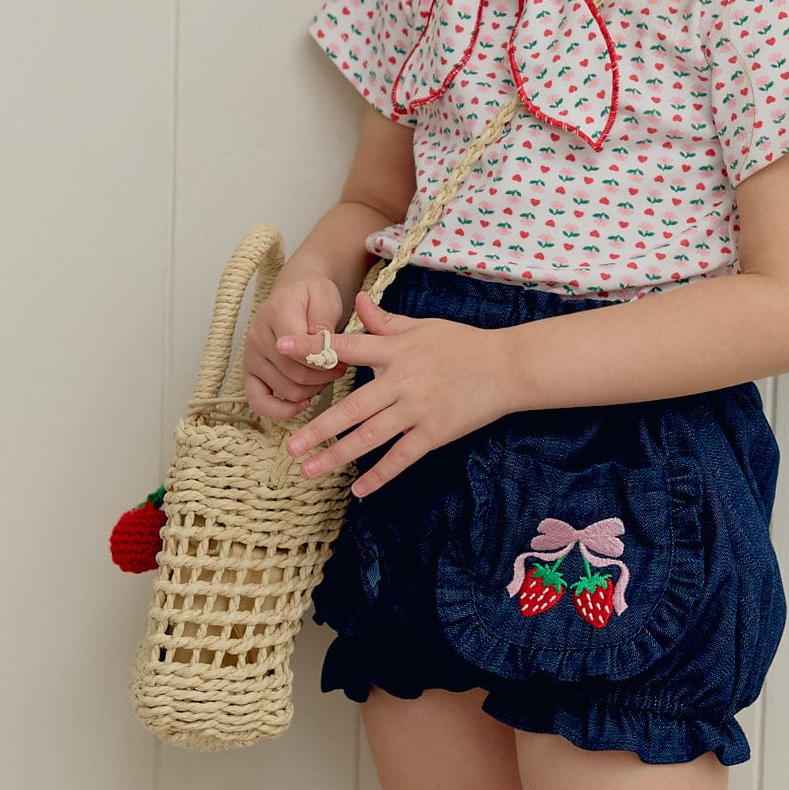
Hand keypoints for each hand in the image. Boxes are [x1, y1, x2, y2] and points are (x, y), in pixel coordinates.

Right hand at [242, 274, 346, 421]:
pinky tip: (302, 404)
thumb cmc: (313, 296)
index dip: (324, 359)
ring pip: (287, 390)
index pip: (299, 348)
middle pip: (295, 373)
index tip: (343, 358)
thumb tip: (320, 342)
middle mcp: (257, 337)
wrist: (296, 293)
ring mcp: (251, 357)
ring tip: (326, 375)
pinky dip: (282, 410)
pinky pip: (258, 402)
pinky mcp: (250, 373)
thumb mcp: (325, 298)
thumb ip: (323, 320)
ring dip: (313, 389)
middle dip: (324, 375)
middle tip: (340, 367)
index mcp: (276, 313)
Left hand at [280, 294, 515, 495]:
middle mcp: (401, 381)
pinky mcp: (434, 433)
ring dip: (337, 455)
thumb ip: (385, 321)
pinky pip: (401, 457)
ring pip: (370, 437)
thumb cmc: (462, 343)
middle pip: (352, 407)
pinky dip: (380, 475)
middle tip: (290, 444)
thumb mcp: (422, 327)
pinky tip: (358, 490)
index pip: (346, 347)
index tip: (281, 348)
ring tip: (309, 470)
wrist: (506, 367)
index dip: (313, 347)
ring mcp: (417, 410)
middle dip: (319, 428)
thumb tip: (358, 300)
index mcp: (395, 350)